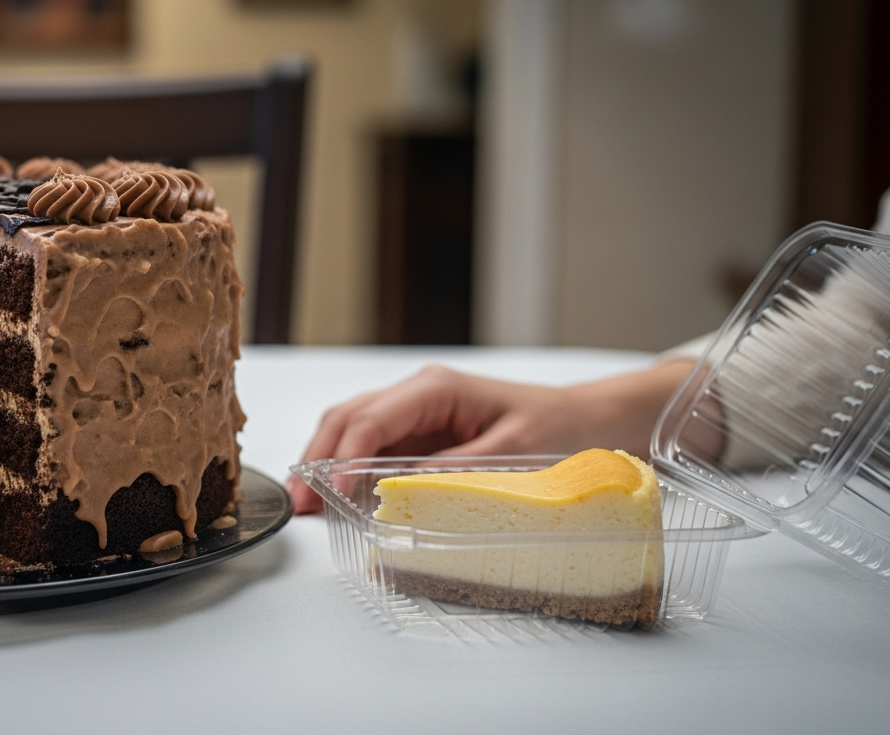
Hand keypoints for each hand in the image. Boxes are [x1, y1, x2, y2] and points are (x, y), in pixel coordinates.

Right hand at [286, 359, 694, 513]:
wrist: (590, 421)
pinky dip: (347, 467)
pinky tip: (335, 493)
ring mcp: (417, 413)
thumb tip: (402, 493)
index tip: (333, 492)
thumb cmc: (559, 428)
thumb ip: (453, 470)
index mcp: (436, 388)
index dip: (344, 457)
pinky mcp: (422, 434)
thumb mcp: (512, 453)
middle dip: (318, 457)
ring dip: (325, 461)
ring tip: (306, 501)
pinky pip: (373, 446)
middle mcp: (419, 394)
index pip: (372, 420)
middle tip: (300, 500)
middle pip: (348, 418)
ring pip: (352, 429)